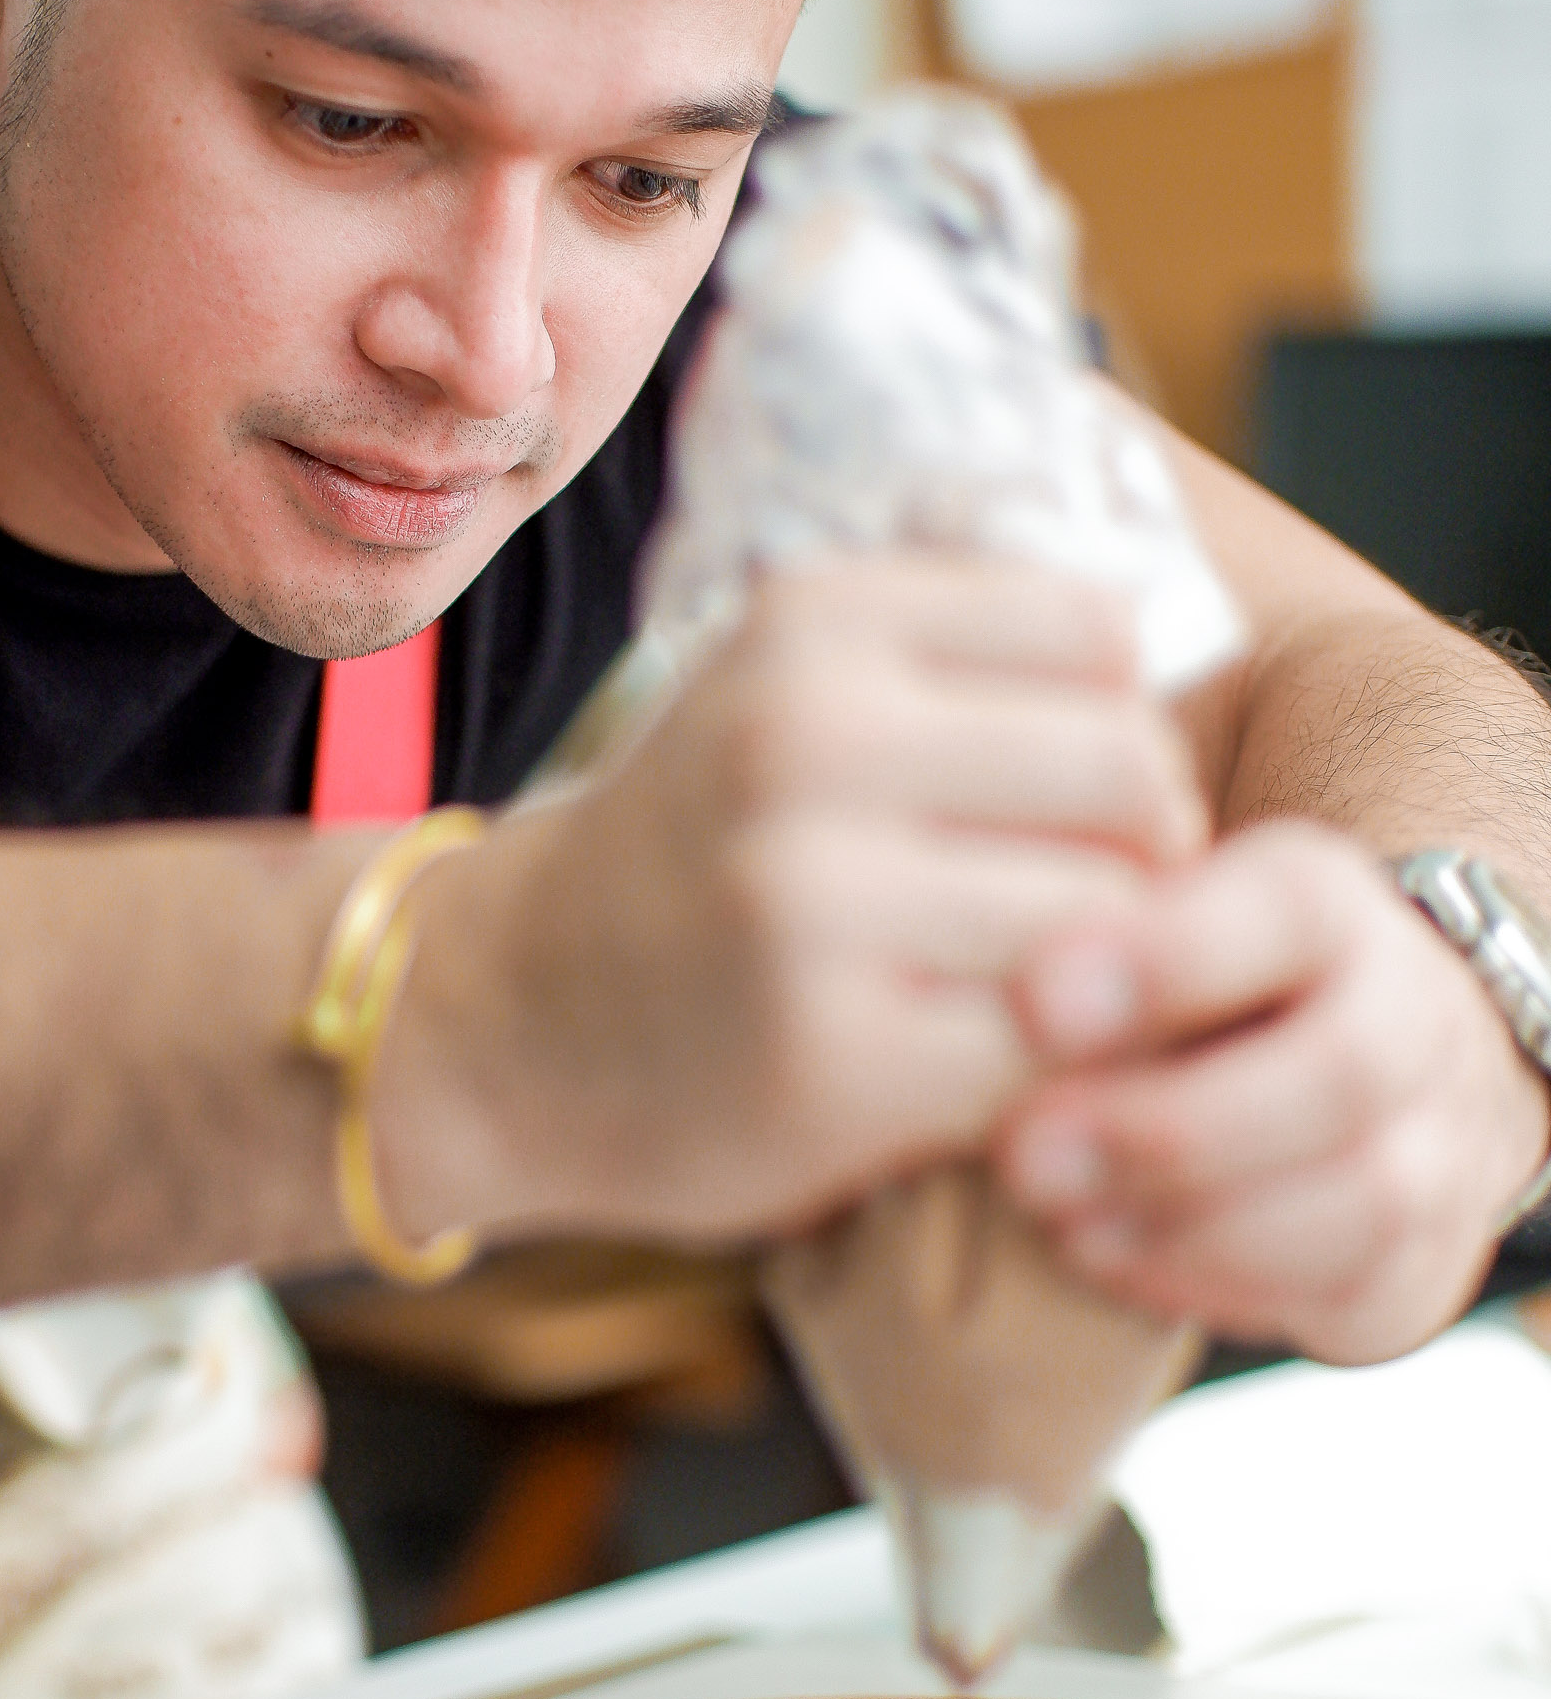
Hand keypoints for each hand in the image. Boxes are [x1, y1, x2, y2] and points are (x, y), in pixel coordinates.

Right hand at [380, 552, 1206, 1247]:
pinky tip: (991, 1075)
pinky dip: (1057, 1075)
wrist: (504, 1017)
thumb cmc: (703, 849)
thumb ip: (960, 651)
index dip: (1119, 717)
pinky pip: (1054, 1053)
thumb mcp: (787, 686)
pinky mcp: (832, 1058)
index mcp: (810, 624)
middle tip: (1084, 907)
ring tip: (1037, 990)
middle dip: (1146, 851)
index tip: (1065, 791)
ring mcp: (809, 901)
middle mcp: (802, 738)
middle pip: (1133, 774)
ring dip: (1112, 973)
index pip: (1101, 632)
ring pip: (1113, 920)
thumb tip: (1194, 653)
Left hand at [997, 821, 1550, 1364]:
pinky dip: (1222, 1284)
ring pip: (1362, 1197)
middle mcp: (1409, 1014)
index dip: (1167, 959)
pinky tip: (1112, 1259)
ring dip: (1194, 1222)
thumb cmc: (1191, 980)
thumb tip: (983, 982)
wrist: (1349, 1059)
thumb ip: (1082, 935)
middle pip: (1335, 1073)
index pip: (1283, 912)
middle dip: (1168, 1125)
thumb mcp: (1146, 916)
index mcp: (1328, 904)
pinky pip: (1353, 1290)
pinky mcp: (1425, 1261)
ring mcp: (1438, 1141)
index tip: (1034, 998)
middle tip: (1023, 1153)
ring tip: (1060, 1217)